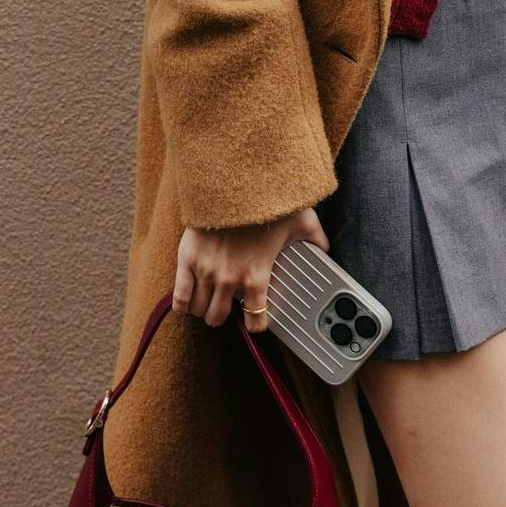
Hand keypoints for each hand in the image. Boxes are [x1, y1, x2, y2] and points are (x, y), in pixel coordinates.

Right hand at [172, 205, 330, 333]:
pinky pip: (179, 295)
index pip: (255, 320)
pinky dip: (183, 303)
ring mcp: (206, 271)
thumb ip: (315, 239)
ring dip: (203, 308)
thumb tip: (326, 248)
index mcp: (257, 276)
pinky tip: (187, 302)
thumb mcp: (301, 222)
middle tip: (225, 307)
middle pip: (218, 318)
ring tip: (207, 301)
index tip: (254, 319)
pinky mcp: (187, 258)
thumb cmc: (268, 201)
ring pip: (199, 309)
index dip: (255, 324)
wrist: (234, 182)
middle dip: (222, 316)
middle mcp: (229, 280)